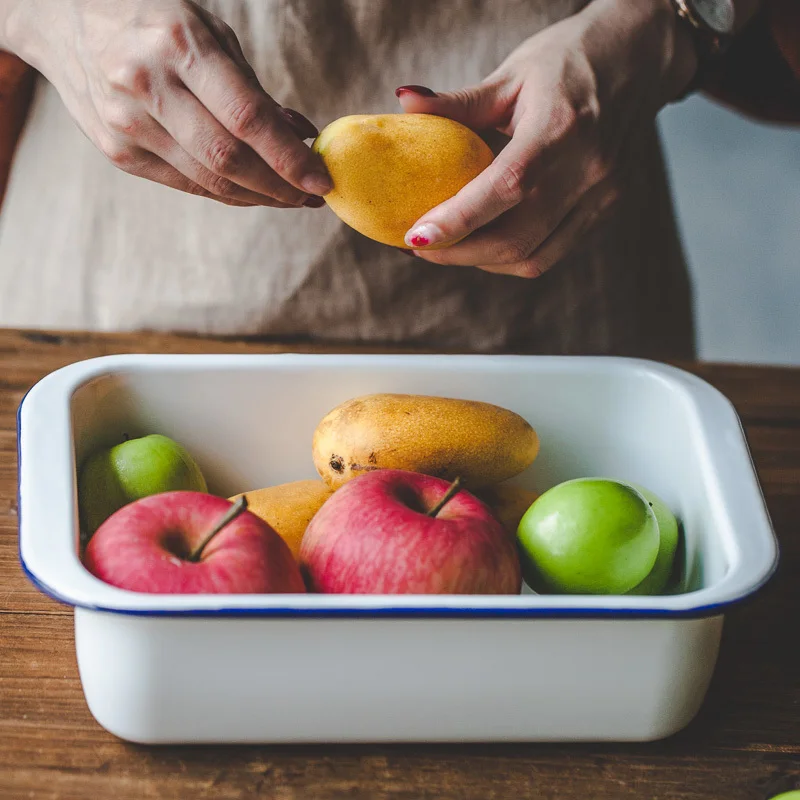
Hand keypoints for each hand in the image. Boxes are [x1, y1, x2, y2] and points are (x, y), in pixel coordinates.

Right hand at [3, 0, 330, 206]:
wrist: (60, 16)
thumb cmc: (151, 18)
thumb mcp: (208, 31)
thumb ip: (253, 89)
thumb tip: (301, 136)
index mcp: (178, 44)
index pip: (247, 119)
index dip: (289, 158)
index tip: (322, 179)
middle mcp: (146, 85)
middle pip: (228, 160)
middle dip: (280, 187)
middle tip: (312, 195)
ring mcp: (126, 124)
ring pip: (208, 182)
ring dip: (258, 196)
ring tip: (289, 195)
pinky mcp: (116, 151)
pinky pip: (186, 185)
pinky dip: (226, 192)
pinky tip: (252, 190)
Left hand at [396, 0, 696, 276]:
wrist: (640, 59)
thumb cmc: (568, 60)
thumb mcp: (511, 73)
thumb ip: (458, 101)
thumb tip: (403, 103)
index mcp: (561, 126)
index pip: (507, 186)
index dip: (459, 220)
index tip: (415, 238)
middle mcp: (588, 168)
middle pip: (517, 238)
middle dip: (460, 253)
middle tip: (421, 246)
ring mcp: (602, 194)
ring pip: (534, 257)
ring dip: (484, 263)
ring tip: (448, 246)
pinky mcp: (606, 208)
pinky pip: (552, 252)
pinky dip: (512, 256)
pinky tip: (487, 241)